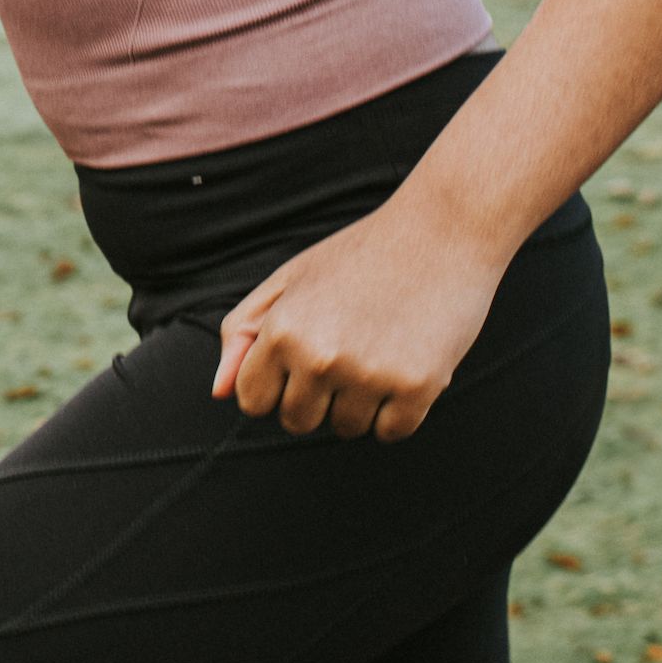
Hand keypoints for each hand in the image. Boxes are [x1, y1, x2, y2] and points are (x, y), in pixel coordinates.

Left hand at [208, 194, 509, 440]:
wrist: (442, 230)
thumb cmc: (359, 255)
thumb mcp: (290, 280)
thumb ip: (245, 332)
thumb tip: (219, 393)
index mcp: (282, 329)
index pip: (253, 401)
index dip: (275, 384)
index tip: (299, 359)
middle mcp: (320, 357)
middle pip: (297, 422)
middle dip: (315, 397)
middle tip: (345, 349)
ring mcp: (369, 374)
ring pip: (346, 429)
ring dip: (359, 403)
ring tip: (377, 350)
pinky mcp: (418, 386)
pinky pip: (390, 432)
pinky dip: (398, 410)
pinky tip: (405, 363)